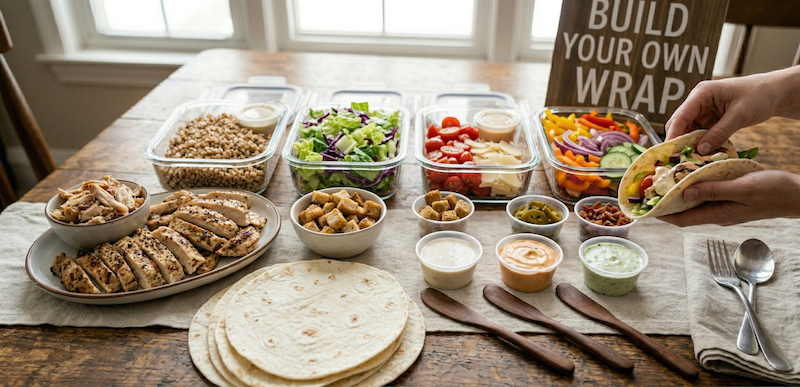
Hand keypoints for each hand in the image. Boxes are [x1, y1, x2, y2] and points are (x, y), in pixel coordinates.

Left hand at [657, 170, 799, 225]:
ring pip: (695, 201)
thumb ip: (713, 191)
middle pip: (685, 210)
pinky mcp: (731, 197)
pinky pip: (707, 193)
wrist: (798, 194)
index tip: (644, 208)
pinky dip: (696, 185)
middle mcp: (718, 213)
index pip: (682, 219)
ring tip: (664, 179)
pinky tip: (691, 173)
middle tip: (649, 189)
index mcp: (719, 214)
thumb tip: (684, 193)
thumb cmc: (774, 192)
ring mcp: (725, 206)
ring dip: (679, 192)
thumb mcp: (742, 189)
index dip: (662, 215)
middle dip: (666, 202)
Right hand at [664, 66, 799, 153]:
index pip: (680, 117)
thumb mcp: (740, 115)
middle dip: (679, 142)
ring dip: (691, 145)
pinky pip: (700, 134)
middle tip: (680, 162)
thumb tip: (700, 150)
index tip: (670, 154)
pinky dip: (701, 144)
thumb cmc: (759, 96)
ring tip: (692, 161)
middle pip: (680, 124)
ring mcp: (703, 111)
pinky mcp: (710, 119)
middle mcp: (698, 102)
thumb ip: (719, 133)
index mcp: (701, 94)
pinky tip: (704, 155)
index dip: (673, 136)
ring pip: (689, 131)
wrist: (775, 92)